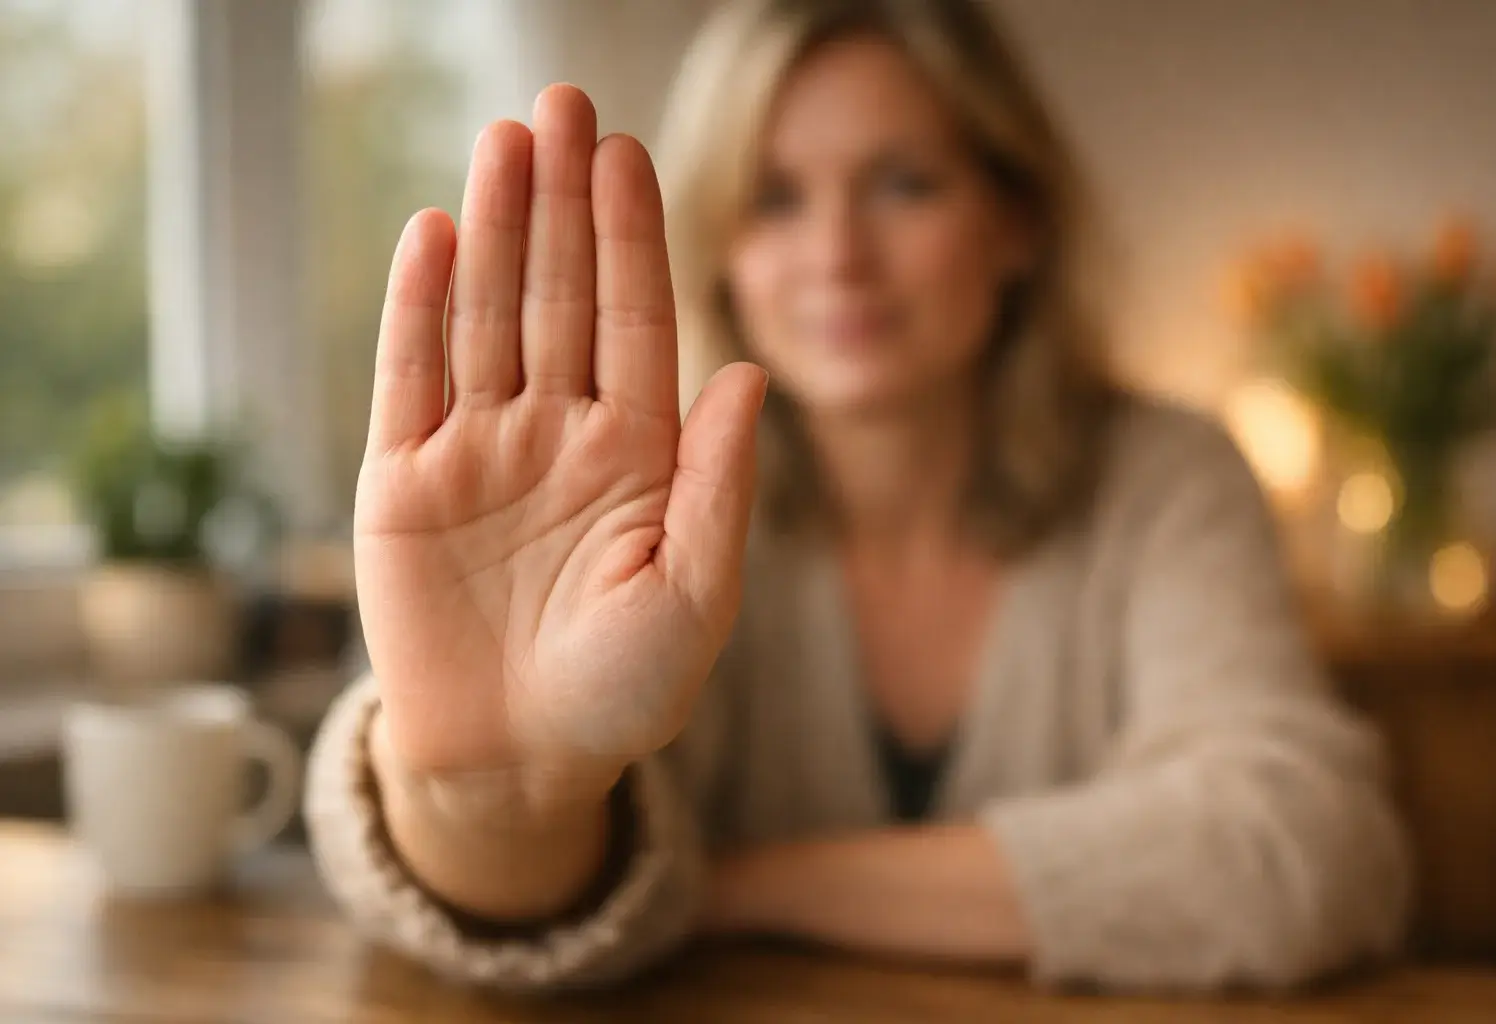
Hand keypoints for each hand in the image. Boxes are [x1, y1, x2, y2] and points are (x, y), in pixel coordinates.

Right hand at [354, 85, 766, 794]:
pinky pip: (409, 378)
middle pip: (558, 296)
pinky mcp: (402, 483)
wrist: (516, 766)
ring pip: (486, 317)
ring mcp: (479, 452)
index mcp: (637, 454)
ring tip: (502, 142)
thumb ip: (721, 484)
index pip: (634, 321)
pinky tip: (432, 233)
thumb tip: (751, 372)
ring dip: (492, 230)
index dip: (629, 239)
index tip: (629, 153)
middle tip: (560, 102)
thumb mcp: (694, 594)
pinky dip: (418, 308)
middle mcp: (559, 434)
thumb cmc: (624, 694)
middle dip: (561, 203)